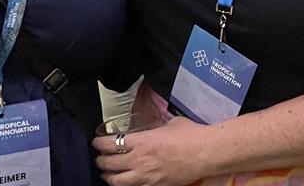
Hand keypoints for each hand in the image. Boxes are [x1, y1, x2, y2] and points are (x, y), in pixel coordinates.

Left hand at [93, 117, 212, 185]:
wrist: (206, 153)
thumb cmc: (190, 134)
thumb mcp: (169, 124)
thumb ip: (155, 127)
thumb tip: (151, 127)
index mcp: (141, 142)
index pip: (110, 144)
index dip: (99, 144)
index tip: (97, 142)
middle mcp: (139, 160)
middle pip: (108, 164)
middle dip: (100, 160)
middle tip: (101, 157)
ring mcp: (146, 177)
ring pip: (115, 182)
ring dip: (108, 176)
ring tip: (107, 173)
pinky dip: (125, 185)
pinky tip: (126, 181)